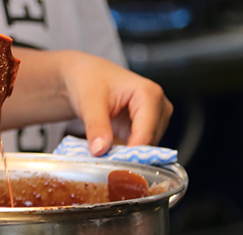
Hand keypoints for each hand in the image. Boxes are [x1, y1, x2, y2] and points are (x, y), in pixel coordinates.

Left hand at [57, 51, 172, 154]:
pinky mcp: (147, 127)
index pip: (147, 131)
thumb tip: (100, 150)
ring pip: (147, 147)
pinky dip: (126, 152)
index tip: (116, 167)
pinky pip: (141, 147)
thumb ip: (96, 126)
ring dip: (127, 154)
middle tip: (105, 162)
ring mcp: (156, 118)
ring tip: (105, 153)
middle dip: (129, 154)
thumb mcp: (89, 101)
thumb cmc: (89, 80)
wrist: (84, 75)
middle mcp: (159, 106)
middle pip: (149, 142)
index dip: (132, 152)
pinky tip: (110, 151)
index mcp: (149, 94)